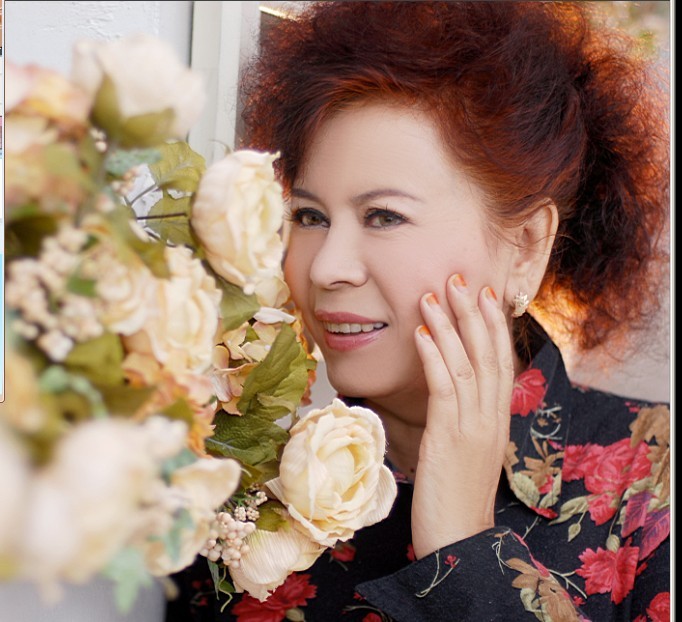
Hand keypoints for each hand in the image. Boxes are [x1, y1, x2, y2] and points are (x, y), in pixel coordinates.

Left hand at [411, 273, 514, 558]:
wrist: (459, 544)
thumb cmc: (457, 500)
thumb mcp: (466, 452)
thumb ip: (463, 420)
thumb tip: (448, 394)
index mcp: (497, 420)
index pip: (500, 362)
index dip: (493, 326)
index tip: (485, 294)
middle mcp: (491, 418)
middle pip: (487, 354)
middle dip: (474, 313)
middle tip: (460, 277)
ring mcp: (474, 427)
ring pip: (466, 364)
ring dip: (449, 325)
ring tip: (435, 293)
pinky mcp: (450, 438)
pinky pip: (444, 388)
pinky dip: (434, 357)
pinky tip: (422, 333)